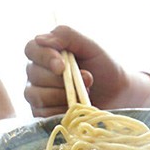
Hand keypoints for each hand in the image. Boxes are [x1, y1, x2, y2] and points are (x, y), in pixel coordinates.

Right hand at [23, 25, 149, 116]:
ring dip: (62, 95)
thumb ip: (68, 36)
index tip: (62, 66)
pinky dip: (60, 110)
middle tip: (88, 79)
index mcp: (47, 52)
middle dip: (61, 80)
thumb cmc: (105, 68)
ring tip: (84, 93)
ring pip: (35, 94)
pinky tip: (75, 106)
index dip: (44, 57)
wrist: (119, 95)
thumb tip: (40, 38)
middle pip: (34, 73)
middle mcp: (38, 72)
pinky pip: (41, 113)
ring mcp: (38, 93)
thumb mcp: (91, 46)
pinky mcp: (43, 113)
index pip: (31, 49)